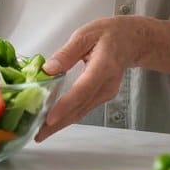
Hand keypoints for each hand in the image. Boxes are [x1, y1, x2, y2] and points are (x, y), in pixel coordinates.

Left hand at [34, 16, 150, 141]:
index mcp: (103, 67)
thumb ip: (66, 52)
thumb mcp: (85, 34)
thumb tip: (48, 69)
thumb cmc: (108, 34)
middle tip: (37, 135)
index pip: (83, 90)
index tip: (50, 118)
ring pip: (81, 112)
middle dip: (58, 124)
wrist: (132, 41)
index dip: (66, 105)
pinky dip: (68, 117)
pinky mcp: (102, 96)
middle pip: (80, 108)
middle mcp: (106, 85)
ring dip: (61, 124)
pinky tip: (54, 122)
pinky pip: (83, 109)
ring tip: (41, 133)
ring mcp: (106, 93)